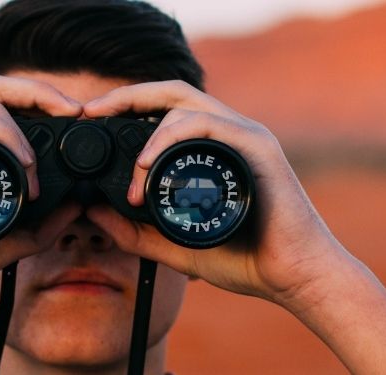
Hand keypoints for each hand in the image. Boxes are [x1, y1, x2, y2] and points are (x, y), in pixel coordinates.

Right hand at [0, 74, 83, 301]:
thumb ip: (36, 230)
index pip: (1, 104)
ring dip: (22, 127)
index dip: (38, 102)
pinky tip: (22, 160)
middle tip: (74, 110)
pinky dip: (1, 132)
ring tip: (35, 167)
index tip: (74, 119)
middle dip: (39, 91)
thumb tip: (76, 207)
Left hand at [82, 80, 349, 310]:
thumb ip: (135, 232)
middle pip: (171, 92)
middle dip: (126, 95)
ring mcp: (244, 135)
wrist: (295, 277)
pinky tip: (149, 164)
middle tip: (90, 111)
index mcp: (212, 148)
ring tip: (132, 172)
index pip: (164, 109)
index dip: (126, 106)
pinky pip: (207, 124)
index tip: (90, 120)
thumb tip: (92, 212)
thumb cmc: (247, 260)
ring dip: (147, 132)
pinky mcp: (257, 146)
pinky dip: (171, 137)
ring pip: (184, 104)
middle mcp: (229, 132)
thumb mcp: (174, 245)